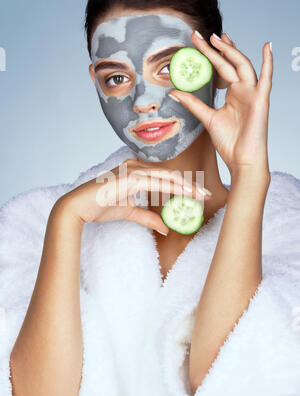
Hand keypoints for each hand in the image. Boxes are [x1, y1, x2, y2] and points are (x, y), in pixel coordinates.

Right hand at [55, 159, 210, 234]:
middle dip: (190, 185)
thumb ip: (148, 218)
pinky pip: (158, 182)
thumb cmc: (100, 207)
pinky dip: (174, 188)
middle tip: (207, 195)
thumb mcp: (129, 213)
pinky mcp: (131, 177)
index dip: (182, 186)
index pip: (164, 178)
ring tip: (202, 195)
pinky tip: (187, 194)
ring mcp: (133, 170)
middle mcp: (136, 167)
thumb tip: (165, 228)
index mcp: (136, 172)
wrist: (78, 207)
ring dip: (186, 186)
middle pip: (170, 175)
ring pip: (167, 176)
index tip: (197, 195)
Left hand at [169, 32, 272, 180]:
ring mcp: (253, 94)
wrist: (242, 160)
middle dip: (216, 48)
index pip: (220, 68)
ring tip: (219, 38)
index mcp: (233, 94)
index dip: (209, 54)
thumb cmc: (229, 142)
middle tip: (201, 34)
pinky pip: (266, 78)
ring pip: (242, 66)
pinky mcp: (261, 100)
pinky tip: (267, 46)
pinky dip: (268, 62)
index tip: (194, 42)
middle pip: (229, 63)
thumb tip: (174, 91)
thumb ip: (193, 104)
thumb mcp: (208, 118)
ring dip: (232, 51)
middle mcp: (243, 90)